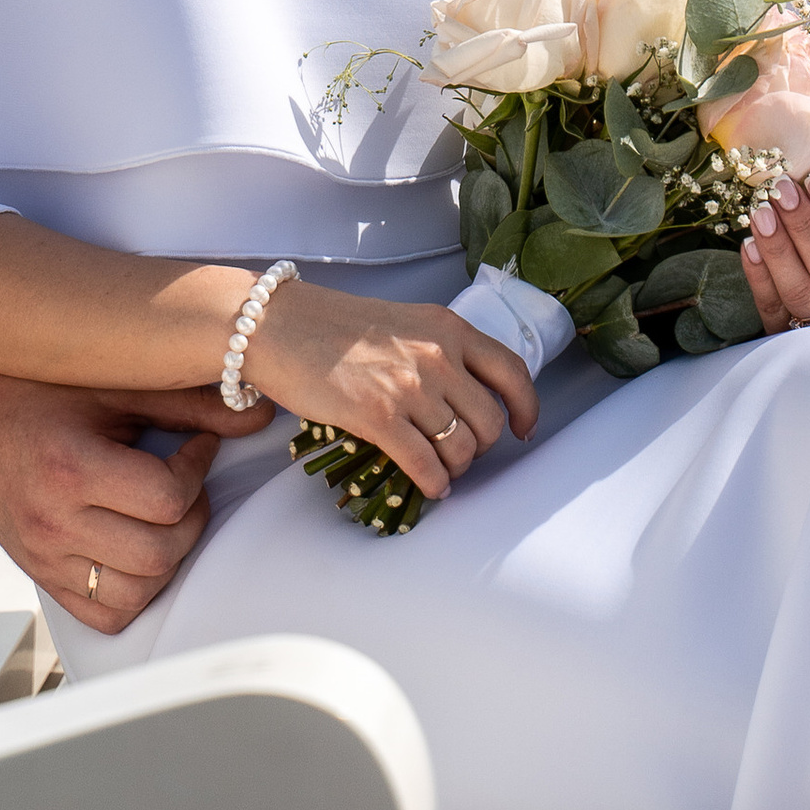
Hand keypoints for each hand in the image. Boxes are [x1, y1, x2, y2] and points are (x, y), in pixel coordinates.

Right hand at [0, 372, 270, 636]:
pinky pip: (105, 616)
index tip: (194, 443)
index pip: (165, 497)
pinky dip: (134, 591)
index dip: (196, 466)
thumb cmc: (37, 391)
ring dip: (168, 556)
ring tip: (163, 514)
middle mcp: (53, 523)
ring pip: (137, 593)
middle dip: (192, 515)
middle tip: (184, 479)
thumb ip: (186, 402)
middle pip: (159, 553)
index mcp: (68, 468)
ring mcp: (46, 560)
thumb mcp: (110, 383)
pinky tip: (136, 546)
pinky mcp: (43, 580)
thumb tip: (259, 411)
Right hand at [249, 282, 538, 507]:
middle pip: (489, 421)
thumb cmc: (338, 326)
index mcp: (447, 328)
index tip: (523, 429)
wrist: (282, 325)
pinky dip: (433, 483)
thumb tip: (465, 398)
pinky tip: (429, 486)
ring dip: (455, 468)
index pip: (511, 371)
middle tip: (461, 452)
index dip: (526, 407)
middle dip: (480, 447)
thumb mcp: (405, 323)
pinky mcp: (378, 417)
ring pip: (460, 448)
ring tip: (441, 470)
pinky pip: (424, 465)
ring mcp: (409, 387)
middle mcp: (437, 355)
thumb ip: (440, 352)